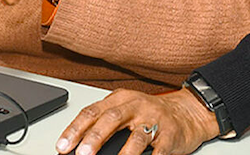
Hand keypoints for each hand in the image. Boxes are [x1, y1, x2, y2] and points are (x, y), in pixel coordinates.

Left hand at [56, 88, 219, 154]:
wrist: (188, 113)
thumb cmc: (151, 114)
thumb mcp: (126, 111)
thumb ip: (104, 124)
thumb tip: (77, 146)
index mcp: (121, 99)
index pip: (93, 112)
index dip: (75, 129)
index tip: (62, 146)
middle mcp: (137, 106)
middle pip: (112, 119)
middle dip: (94, 138)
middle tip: (81, 154)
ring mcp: (155, 120)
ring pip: (136, 136)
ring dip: (122, 153)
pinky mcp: (170, 135)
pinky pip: (158, 150)